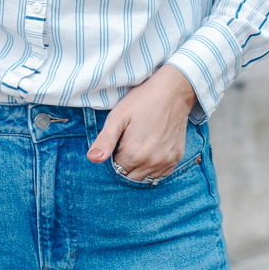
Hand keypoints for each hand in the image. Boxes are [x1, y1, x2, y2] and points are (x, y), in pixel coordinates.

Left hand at [87, 65, 197, 180]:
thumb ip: (105, 140)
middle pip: (130, 177)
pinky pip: (161, 174)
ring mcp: (166, 161)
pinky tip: (151, 152)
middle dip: (126, 165)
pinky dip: (153, 168)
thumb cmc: (141, 101)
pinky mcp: (176, 158)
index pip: (116, 170)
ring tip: (140, 147)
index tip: (118, 143)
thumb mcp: (117, 117)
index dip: (114, 157)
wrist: (172, 91)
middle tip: (128, 144)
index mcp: (133, 154)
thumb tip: (92, 159)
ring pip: (146, 178)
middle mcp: (151, 162)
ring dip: (139, 168)